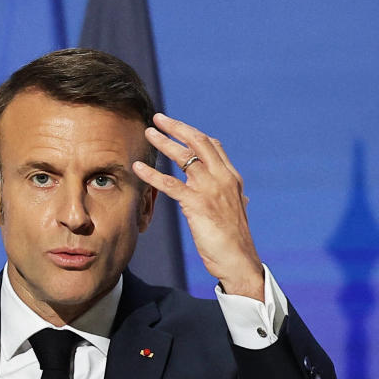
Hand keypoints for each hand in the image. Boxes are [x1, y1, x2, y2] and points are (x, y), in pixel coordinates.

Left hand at [132, 114, 264, 298]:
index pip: (213, 146)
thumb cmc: (234, 240)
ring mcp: (210, 190)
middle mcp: (223, 178)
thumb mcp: (235, 212)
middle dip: (177, 127)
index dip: (194, 133)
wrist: (239, 260)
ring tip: (147, 133)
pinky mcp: (197, 205)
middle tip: (158, 118)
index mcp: (231, 178)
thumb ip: (231, 198)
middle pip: (199, 142)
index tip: (177, 126)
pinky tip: (138, 168)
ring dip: (163, 143)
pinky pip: (170, 185)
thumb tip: (239, 195)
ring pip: (184, 158)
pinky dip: (153, 174)